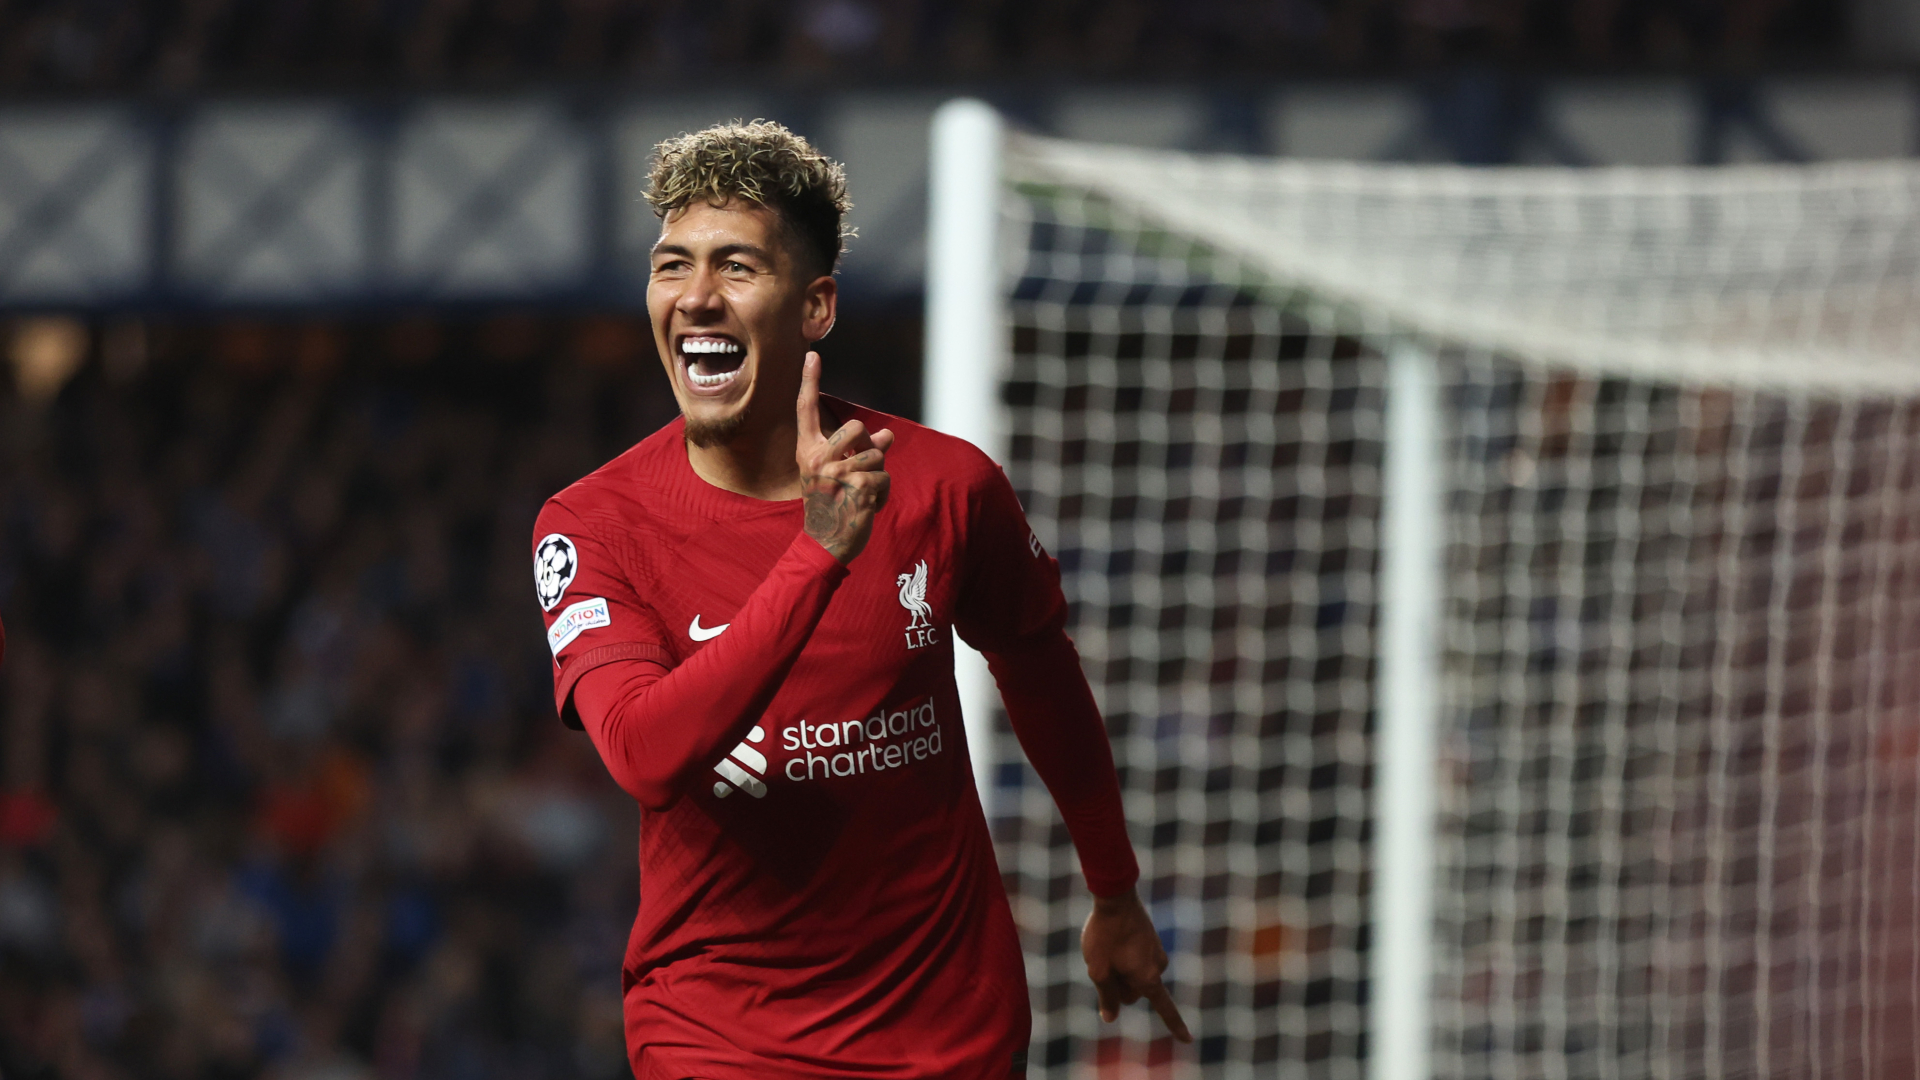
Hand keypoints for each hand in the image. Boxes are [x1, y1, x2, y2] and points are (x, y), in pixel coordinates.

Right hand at [796, 352, 892, 564]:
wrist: (825, 543)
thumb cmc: (833, 505)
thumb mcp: (838, 474)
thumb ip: (860, 452)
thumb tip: (888, 437)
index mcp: (808, 451)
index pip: (806, 410)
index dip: (809, 381)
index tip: (812, 354)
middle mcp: (817, 458)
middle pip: (856, 427)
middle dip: (867, 446)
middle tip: (858, 472)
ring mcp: (835, 473)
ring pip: (876, 454)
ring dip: (877, 475)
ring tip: (861, 494)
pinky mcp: (856, 488)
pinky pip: (884, 477)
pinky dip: (883, 494)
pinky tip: (867, 507)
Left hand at [1082, 888, 1191, 1042]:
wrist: (1115, 897)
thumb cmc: (1104, 935)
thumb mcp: (1098, 971)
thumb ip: (1106, 996)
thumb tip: (1110, 1017)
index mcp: (1148, 979)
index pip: (1164, 1008)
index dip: (1175, 1026)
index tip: (1188, 1041)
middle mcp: (1158, 967)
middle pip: (1135, 991)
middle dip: (1118, 985)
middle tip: (1102, 963)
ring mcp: (1157, 952)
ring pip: (1134, 973)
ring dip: (1119, 968)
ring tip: (1105, 947)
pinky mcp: (1151, 940)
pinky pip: (1135, 958)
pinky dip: (1122, 954)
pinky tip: (1111, 938)